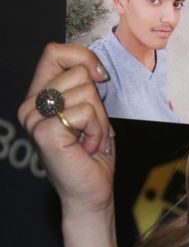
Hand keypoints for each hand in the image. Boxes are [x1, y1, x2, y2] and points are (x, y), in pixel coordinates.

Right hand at [18, 43, 115, 218]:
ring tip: (90, 140)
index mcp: (37, 96)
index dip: (83, 58)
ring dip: (99, 120)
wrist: (90, 194)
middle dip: (97, 102)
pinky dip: (97, 131)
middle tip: (91, 130)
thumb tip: (94, 67)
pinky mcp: (46, 132)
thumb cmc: (91, 156)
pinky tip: (88, 148)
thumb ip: (84, 85)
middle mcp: (30, 106)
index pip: (54, 52)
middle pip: (77, 72)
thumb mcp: (89, 110)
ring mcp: (35, 119)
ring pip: (85, 92)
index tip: (100, 78)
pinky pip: (85, 112)